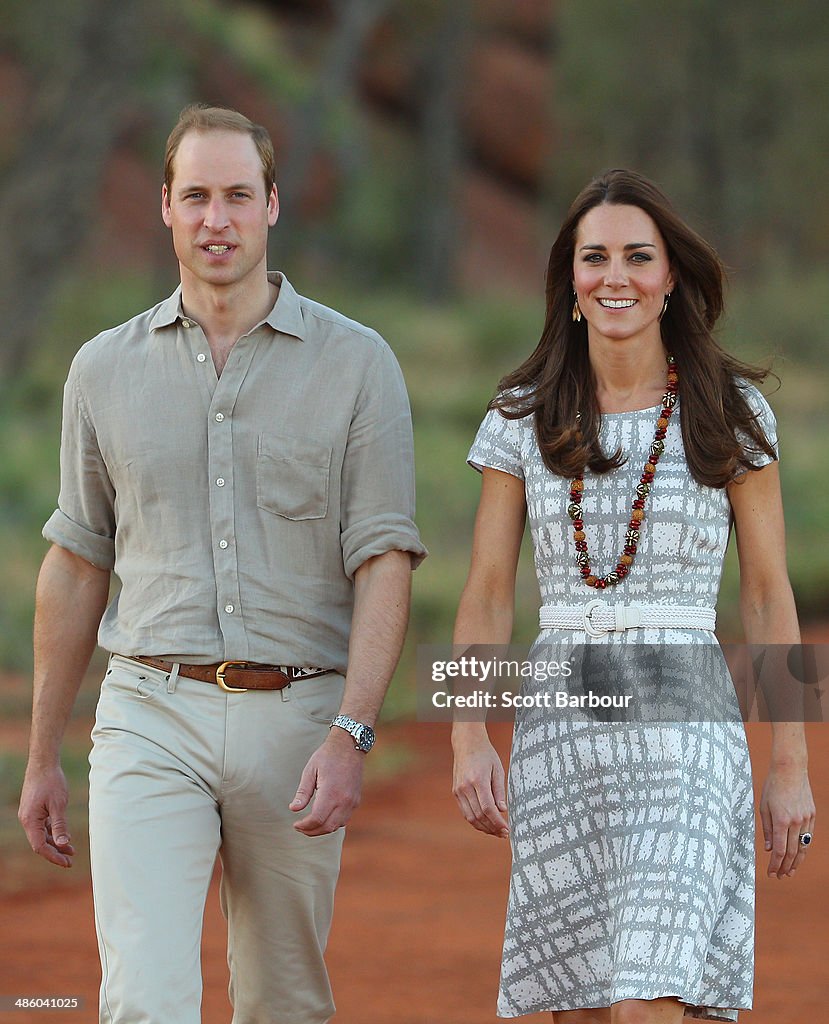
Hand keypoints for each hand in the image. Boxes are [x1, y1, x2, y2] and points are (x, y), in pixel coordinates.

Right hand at [18, 764, 75, 867]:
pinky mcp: (34, 810)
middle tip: (70, 861)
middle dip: (55, 852)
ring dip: (55, 843)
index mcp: (30, 821)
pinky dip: (52, 832)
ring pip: (41, 835)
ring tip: (71, 850)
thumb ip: (60, 825)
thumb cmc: (51, 782)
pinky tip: (64, 836)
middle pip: (40, 843)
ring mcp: (30, 815)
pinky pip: (42, 826)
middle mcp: (27, 820)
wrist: (43, 763)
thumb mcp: (59, 804)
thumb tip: (63, 844)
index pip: (40, 846)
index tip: (67, 862)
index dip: (54, 856)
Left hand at [290, 728, 364, 835]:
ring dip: (322, 829)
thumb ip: (303, 792)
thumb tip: (293, 809)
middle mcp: (344, 800)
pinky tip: (323, 817)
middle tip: (300, 827)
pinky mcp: (356, 800)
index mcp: (331, 792)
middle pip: (327, 827)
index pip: (317, 819)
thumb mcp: (310, 770)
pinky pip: (344, 819)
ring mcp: (352, 801)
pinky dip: (333, 823)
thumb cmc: (327, 756)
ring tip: (310, 824)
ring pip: (337, 826)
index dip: (304, 826)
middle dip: (311, 831)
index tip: (295, 824)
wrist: (350, 745)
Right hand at [452, 735, 508, 837]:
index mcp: (477, 780)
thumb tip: (502, 810)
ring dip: (483, 827)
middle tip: (503, 833)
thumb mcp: (498, 769)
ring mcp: (458, 790)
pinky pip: (465, 811)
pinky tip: (485, 823)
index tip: (506, 829)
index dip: (497, 822)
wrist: (467, 743)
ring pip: (470, 817)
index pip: (488, 808)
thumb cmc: (485, 754)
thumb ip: (499, 791)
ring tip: (496, 831)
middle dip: (492, 828)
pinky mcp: (455, 792)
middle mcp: (465, 787)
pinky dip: (475, 821)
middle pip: (478, 816)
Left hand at [760, 763, 814, 877]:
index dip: (775, 865)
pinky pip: (808, 836)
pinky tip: (799, 854)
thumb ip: (767, 830)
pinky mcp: (812, 815)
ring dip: (797, 862)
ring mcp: (806, 819)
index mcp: (781, 820)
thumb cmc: (772, 787)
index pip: (780, 850)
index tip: (771, 873)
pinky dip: (804, 847)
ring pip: (803, 846)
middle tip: (780, 876)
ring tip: (790, 871)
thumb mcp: (763, 807)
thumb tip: (770, 849)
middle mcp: (795, 822)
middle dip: (785, 867)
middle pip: (793, 852)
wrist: (790, 769)